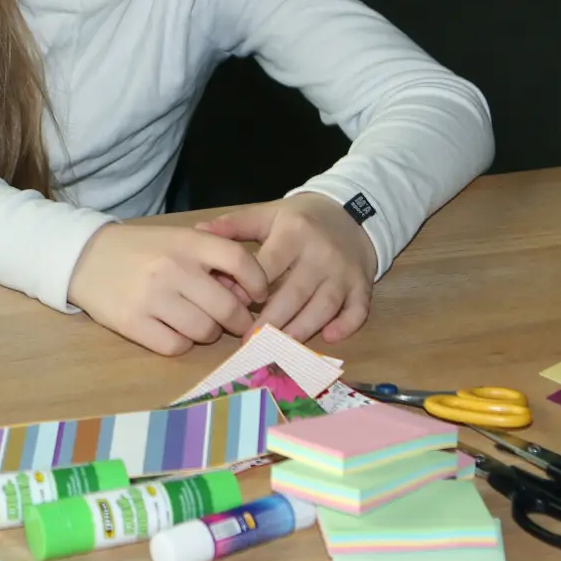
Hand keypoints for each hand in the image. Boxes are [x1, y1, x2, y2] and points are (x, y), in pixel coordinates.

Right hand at [66, 224, 268, 355]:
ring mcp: (151, 297)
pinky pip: (175, 345)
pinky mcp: (132, 323)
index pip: (239, 261)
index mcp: (186, 241)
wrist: (83, 257)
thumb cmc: (139, 249)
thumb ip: (211, 259)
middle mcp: (172, 268)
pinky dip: (180, 343)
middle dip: (237, 320)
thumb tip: (246, 294)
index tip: (258, 296)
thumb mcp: (176, 240)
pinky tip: (172, 330)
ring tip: (197, 323)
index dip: (257, 283)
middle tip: (234, 321)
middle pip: (227, 307)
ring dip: (207, 333)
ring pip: (204, 331)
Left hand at [196, 193, 377, 344]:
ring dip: (302, 330)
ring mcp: (344, 272)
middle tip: (249, 342)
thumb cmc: (300, 219)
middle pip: (295, 293)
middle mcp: (321, 253)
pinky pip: (358, 310)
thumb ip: (233, 226)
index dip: (249, 288)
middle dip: (272, 320)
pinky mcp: (363, 285)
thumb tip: (197, 233)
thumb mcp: (267, 214)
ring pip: (324, 306)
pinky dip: (346, 326)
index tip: (231, 307)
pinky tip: (329, 338)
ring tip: (279, 348)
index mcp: (293, 233)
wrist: (351, 211)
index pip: (268, 266)